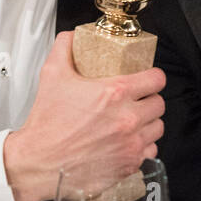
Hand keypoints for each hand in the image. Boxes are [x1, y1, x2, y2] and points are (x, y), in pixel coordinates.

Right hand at [3, 32, 164, 200]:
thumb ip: (65, 48)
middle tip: (137, 100)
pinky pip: (151, 151)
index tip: (147, 79)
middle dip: (149, 99)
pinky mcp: (130, 164)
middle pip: (159, 103)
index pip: (156, 79)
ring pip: (157, 127)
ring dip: (148, 122)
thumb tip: (73, 37)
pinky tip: (130, 141)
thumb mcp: (52, 75)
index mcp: (115, 93)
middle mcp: (128, 118)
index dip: (152, 77)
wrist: (40, 163)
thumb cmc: (47, 125)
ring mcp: (131, 143)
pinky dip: (143, 146)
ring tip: (134, 120)